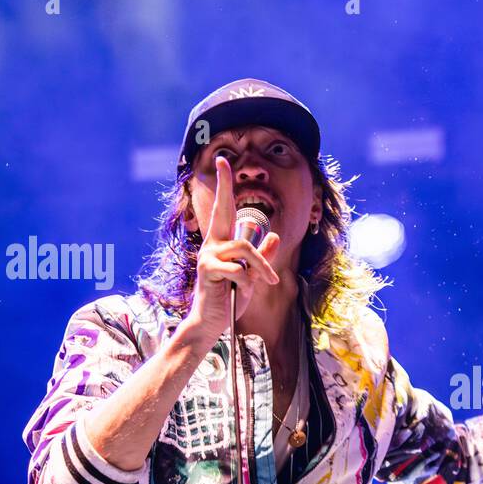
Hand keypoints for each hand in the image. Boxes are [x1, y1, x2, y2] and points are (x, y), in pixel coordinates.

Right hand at [183, 156, 280, 346]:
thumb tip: (274, 236)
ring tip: (267, 281)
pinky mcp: (208, 270)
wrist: (211, 322)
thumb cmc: (229, 299)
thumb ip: (262, 257)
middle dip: (223, 185)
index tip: (222, 162)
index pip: (224, 209)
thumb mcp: (251, 276)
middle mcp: (212, 244)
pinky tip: (244, 290)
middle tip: (223, 161)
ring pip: (245, 248)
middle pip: (223, 210)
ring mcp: (208, 256)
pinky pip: (239, 269)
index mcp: (221, 243)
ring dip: (261, 266)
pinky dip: (248, 280)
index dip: (224, 186)